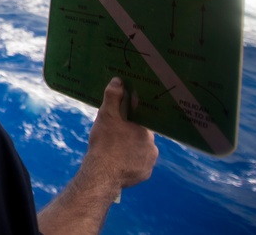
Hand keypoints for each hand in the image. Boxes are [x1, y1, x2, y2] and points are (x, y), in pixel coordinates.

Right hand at [85, 77, 157, 192]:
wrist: (102, 173)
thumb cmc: (105, 142)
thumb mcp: (106, 116)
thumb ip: (113, 97)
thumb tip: (118, 81)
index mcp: (146, 130)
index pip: (142, 121)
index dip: (132, 120)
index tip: (122, 120)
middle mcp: (152, 146)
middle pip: (141, 136)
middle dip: (130, 135)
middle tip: (115, 135)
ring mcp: (149, 162)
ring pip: (141, 151)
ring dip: (131, 150)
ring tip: (115, 150)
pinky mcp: (144, 175)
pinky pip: (139, 166)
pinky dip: (131, 163)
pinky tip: (119, 162)